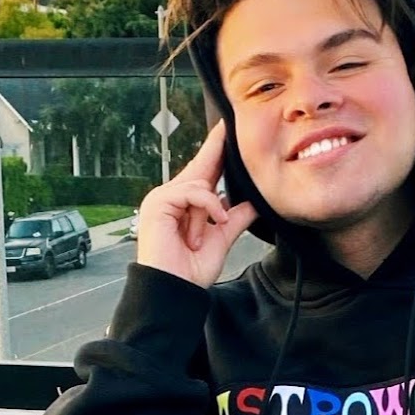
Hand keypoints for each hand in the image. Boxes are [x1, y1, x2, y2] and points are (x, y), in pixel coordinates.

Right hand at [136, 120, 256, 287]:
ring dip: (211, 210)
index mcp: (187, 204)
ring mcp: (163, 198)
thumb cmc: (191, 269)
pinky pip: (193, 192)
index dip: (216, 152)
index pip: (205, 172)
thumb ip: (236, 218)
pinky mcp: (158, 203)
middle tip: (228, 125)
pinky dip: (208, 206)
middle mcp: (172, 196)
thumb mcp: (222, 238)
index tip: (227, 131)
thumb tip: (255, 202)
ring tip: (207, 234)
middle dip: (216, 150)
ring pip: (199, 185)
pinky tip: (215, 220)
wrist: (174, 289)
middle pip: (201, 168)